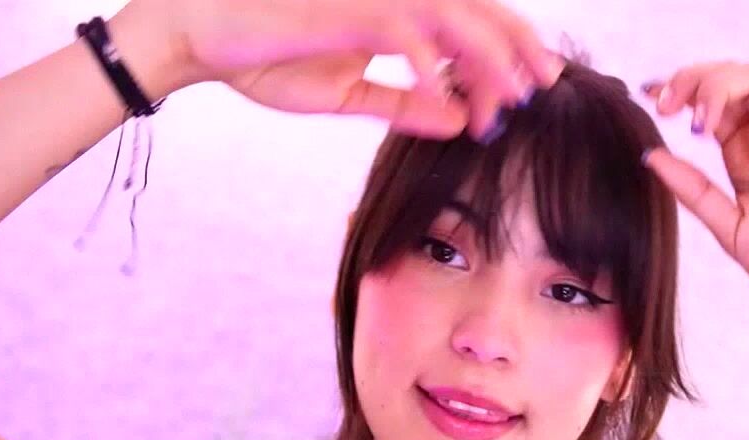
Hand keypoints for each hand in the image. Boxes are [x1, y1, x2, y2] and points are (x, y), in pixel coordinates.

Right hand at [122, 0, 562, 138]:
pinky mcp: (348, 7)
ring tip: (511, 95)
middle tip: (548, 83)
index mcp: (397, 12)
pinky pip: (404, 28)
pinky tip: (446, 94)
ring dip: (488, 55)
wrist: (200, 36)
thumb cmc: (267, 58)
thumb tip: (459, 119)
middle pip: (476, 10)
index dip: (505, 53)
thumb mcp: (348, 93)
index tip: (526, 93)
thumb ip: (404, 105)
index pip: (467, 24)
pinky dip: (428, 61)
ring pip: (453, 16)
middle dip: (519, 46)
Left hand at [641, 61, 748, 328]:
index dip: (677, 92)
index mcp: (742, 154)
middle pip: (729, 78)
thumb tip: (649, 155)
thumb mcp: (730, 229)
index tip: (646, 98)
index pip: (707, 104)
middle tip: (665, 105)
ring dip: (720, 90)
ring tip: (701, 126)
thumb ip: (694, 192)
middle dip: (691, 80)